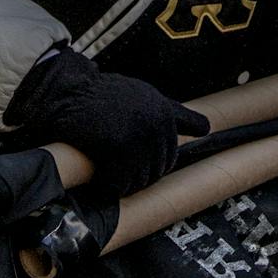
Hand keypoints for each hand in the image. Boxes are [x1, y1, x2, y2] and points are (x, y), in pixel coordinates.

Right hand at [3, 48, 209, 197]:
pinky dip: (110, 186)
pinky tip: (101, 180)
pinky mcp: (117, 146)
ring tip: (111, 179)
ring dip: (125, 185)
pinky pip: (119, 180)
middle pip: (158, 168)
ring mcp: (138, 134)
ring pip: (140, 178)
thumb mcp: (146, 96)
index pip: (172, 151)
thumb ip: (176, 114)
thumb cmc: (105, 96)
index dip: (160, 165)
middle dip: (141, 177)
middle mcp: (157, 122)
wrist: (69, 91)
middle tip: (121, 176)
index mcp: (165, 111)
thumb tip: (207, 129)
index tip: (149, 169)